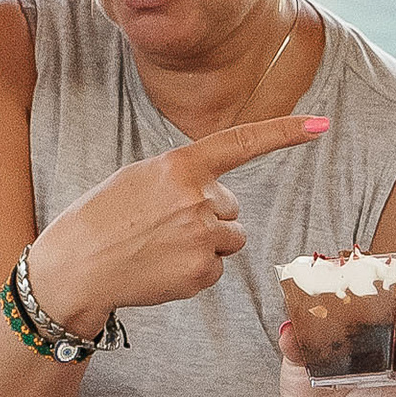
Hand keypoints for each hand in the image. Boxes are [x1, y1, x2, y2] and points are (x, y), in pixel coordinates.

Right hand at [26, 113, 330, 334]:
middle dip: (207, 216)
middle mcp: (197, 197)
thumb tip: (218, 196)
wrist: (74, 266)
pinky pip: (216, 268)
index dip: (285, 132)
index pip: (242, 142)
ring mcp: (200, 237)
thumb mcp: (139, 178)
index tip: (321, 124)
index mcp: (180, 165)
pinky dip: (194, 271)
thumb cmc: (103, 219)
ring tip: (161, 248)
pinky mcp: (199, 272)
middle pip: (232, 206)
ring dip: (205, 244)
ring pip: (230, 239)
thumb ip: (183, 177)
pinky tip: (161, 268)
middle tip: (161, 226)